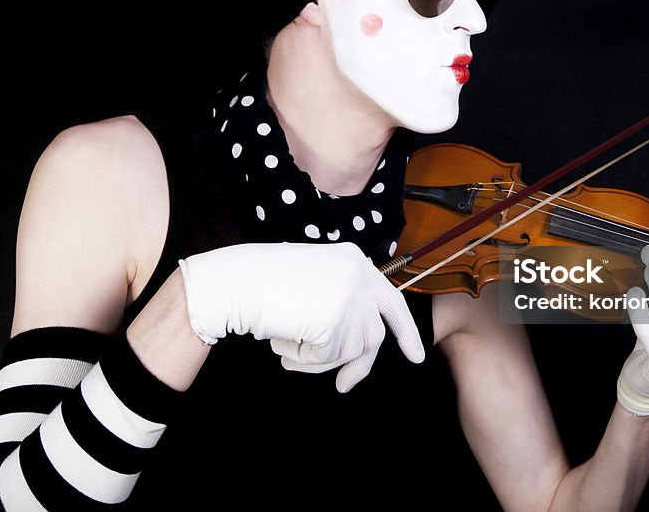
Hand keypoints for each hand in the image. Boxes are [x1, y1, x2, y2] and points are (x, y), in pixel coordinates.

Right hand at [179, 241, 424, 391]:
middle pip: (372, 335)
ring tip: (287, 345)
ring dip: (316, 360)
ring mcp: (350, 297)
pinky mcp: (335, 320)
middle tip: (344, 387)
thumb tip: (360, 346)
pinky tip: (282, 340)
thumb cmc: (259, 285)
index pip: (391, 301)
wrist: (231, 282)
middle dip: (359, 366)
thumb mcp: (312, 283)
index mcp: (353, 261)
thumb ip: (340, 302)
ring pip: (349, 352)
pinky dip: (303, 359)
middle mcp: (359, 275)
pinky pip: (328, 358)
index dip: (405, 332)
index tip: (416, 357)